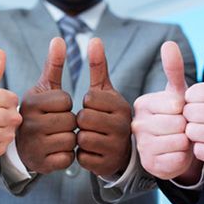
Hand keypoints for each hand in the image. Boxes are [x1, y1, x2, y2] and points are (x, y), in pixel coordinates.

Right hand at [17, 38, 76, 173]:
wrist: (25, 145)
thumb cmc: (40, 113)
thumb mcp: (45, 89)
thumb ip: (53, 65)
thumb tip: (59, 38)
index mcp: (31, 102)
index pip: (65, 100)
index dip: (65, 104)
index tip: (55, 108)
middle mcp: (28, 123)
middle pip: (70, 120)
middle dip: (69, 122)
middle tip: (57, 124)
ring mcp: (33, 145)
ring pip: (71, 140)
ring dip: (70, 139)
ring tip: (56, 136)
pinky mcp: (41, 163)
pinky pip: (68, 158)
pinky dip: (67, 155)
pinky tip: (56, 150)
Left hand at [76, 38, 130, 176]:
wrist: (118, 148)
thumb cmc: (106, 115)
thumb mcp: (104, 91)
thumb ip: (99, 66)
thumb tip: (95, 39)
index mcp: (121, 104)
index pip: (89, 98)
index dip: (86, 103)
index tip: (94, 107)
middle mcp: (123, 125)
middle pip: (83, 118)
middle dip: (81, 121)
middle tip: (91, 124)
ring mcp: (117, 147)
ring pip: (81, 138)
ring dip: (80, 137)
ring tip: (92, 136)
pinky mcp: (107, 164)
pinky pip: (82, 157)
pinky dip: (82, 154)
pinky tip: (92, 151)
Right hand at [132, 41, 201, 181]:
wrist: (174, 148)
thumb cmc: (175, 118)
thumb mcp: (176, 93)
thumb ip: (172, 68)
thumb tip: (169, 43)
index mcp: (141, 103)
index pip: (176, 104)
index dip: (185, 109)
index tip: (178, 113)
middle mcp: (136, 123)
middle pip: (178, 123)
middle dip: (187, 127)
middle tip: (179, 129)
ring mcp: (140, 144)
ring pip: (179, 140)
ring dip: (186, 142)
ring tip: (178, 140)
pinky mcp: (148, 163)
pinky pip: (178, 158)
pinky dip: (183, 157)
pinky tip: (175, 154)